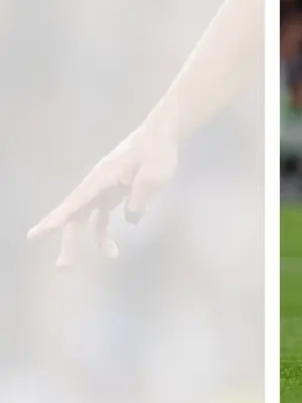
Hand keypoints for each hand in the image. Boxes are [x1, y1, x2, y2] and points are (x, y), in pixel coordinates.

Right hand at [27, 122, 178, 266]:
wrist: (161, 135)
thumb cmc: (157, 151)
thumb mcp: (153, 175)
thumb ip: (138, 199)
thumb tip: (130, 219)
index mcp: (101, 178)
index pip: (76, 201)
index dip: (58, 218)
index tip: (39, 233)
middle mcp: (96, 185)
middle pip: (75, 216)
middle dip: (68, 241)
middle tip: (64, 267)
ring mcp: (102, 190)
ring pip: (85, 219)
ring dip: (88, 241)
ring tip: (108, 258)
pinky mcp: (112, 194)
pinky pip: (100, 217)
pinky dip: (103, 233)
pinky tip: (113, 248)